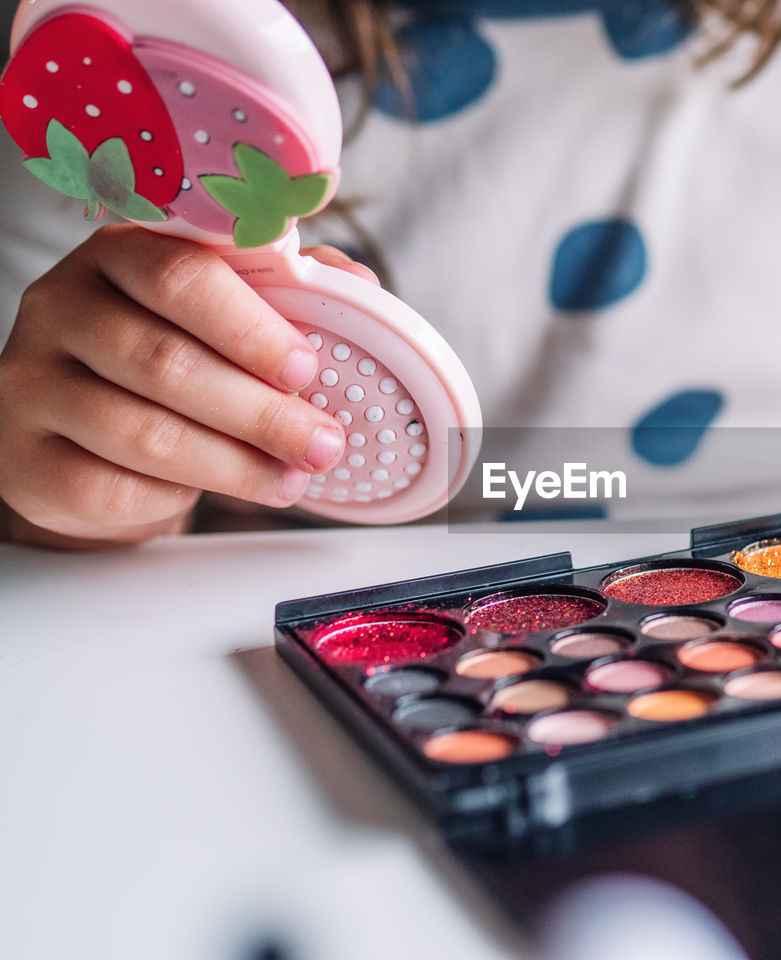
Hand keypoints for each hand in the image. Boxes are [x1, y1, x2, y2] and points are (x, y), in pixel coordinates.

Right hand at [0, 224, 373, 546]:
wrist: (84, 434)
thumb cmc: (170, 361)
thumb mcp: (222, 312)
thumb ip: (287, 289)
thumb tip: (357, 289)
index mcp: (117, 256)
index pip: (179, 274)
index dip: (250, 327)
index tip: (307, 369)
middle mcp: (59, 309)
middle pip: (165, 361)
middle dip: (262, 412)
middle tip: (322, 442)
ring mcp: (31, 384)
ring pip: (145, 433)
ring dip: (236, 465)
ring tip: (291, 477)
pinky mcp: (24, 460)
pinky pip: (112, 486)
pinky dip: (177, 495)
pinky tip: (216, 490)